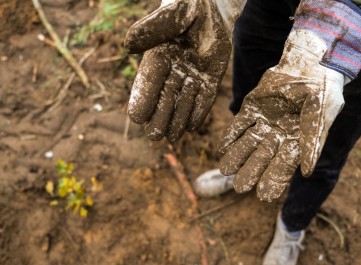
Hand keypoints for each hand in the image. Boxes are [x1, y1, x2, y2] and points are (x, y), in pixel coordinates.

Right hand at [125, 0, 232, 140]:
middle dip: (159, 116)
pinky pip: (204, 98)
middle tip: (155, 136)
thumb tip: (128, 45)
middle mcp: (173, 71)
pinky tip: (192, 126)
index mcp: (158, 57)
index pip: (147, 82)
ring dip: (177, 119)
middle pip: (164, 98)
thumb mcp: (173, 15)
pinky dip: (198, 112)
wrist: (213, 9)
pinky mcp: (209, 79)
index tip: (136, 117)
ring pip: (183, 102)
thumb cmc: (187, 7)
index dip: (142, 99)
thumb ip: (153, 28)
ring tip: (173, 137)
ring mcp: (191, 77)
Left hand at [218, 30, 345, 201]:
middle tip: (238, 188)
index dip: (273, 180)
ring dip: (237, 156)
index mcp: (295, 142)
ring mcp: (264, 122)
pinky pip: (240, 123)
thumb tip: (306, 173)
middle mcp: (278, 135)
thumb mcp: (321, 118)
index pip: (282, 166)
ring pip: (248, 143)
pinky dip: (232, 134)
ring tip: (225, 170)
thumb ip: (312, 144)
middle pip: (261, 158)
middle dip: (250, 171)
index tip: (263, 196)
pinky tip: (223, 146)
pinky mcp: (253, 108)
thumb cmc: (323, 93)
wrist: (312, 65)